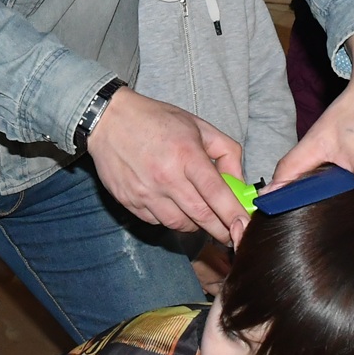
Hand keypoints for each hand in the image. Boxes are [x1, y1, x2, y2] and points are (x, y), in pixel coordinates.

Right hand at [86, 88, 248, 243]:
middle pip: (201, 216)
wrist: (108, 120)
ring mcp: (145, 192)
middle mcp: (165, 176)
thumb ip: (226, 152)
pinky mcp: (130, 202)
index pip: (216, 192)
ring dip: (195, 225)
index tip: (245, 226)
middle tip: (231, 234)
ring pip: (180, 224)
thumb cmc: (156, 120)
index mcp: (186, 154)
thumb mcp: (198, 125)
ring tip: (199, 213)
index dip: (233, 213)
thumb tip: (239, 182)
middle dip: (221, 230)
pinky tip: (173, 204)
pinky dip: (171, 218)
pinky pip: (158, 222)